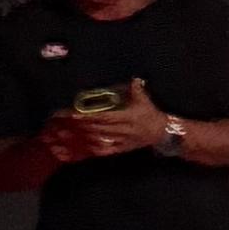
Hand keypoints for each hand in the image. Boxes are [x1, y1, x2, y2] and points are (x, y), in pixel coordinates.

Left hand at [46, 79, 167, 159]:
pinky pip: (107, 151)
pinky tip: (85, 148)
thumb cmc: (151, 115)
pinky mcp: (122, 149)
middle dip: (82, 126)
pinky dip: (95, 150)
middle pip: (98, 128)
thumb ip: (137, 90)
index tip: (74, 114)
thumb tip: (134, 78)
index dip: (88, 116)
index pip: (104, 117)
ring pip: (100, 139)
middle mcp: (122, 130)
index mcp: (127, 117)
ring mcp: (121, 141)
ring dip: (85, 137)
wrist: (162, 132)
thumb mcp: (145, 101)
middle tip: (66, 123)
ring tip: (70, 134)